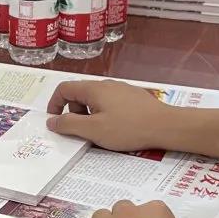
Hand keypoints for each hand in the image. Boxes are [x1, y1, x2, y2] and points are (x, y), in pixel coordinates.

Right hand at [47, 79, 176, 152]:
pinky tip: (117, 128)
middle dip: (73, 112)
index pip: (64, 89)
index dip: (54, 104)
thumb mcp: (93, 130)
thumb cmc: (128, 128)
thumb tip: (52, 121)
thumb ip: (69, 125)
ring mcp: (122, 89)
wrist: (166, 126)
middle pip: (80, 93)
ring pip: (96, 99)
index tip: (55, 122)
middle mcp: (106, 85)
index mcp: (93, 89)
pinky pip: (111, 103)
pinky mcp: (133, 97)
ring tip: (99, 132)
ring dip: (89, 114)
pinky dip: (104, 114)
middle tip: (81, 131)